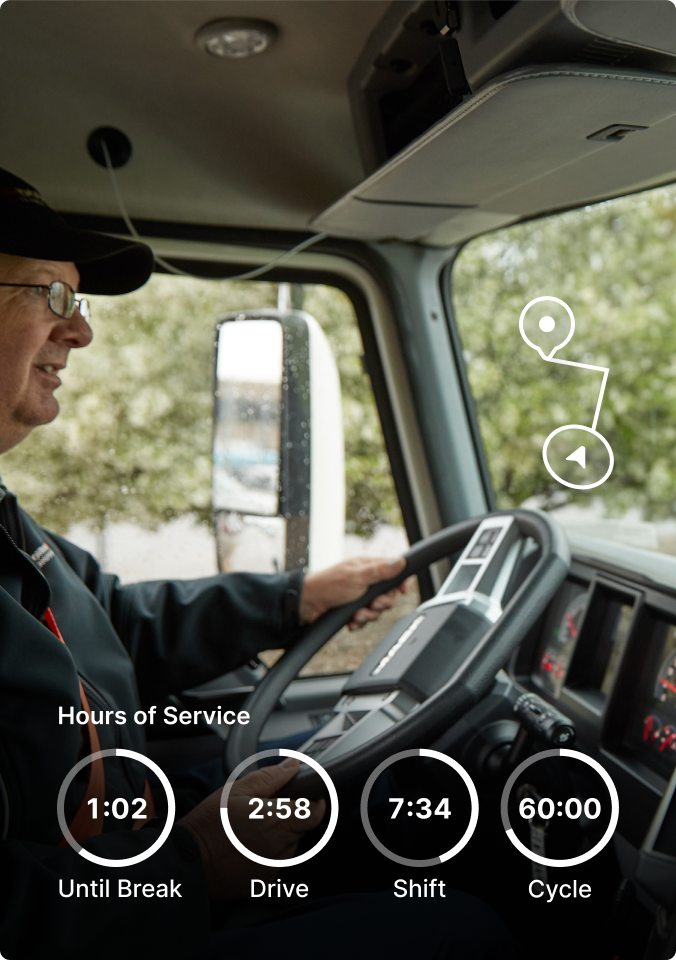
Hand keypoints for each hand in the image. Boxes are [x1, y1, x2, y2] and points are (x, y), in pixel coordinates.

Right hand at [178, 758, 324, 899]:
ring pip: (289, 847)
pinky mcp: (264, 883)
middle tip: (267, 811)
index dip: (315, 803)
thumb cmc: (209, 825)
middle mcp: (280, 848)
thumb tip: (293, 766)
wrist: (187, 863)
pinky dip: (268, 855)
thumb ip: (271, 777)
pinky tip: (246, 847)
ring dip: (279, 837)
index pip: (315, 813)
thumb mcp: (237, 790)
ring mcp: (273, 869)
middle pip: (301, 829)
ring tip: (252, 830)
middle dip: (291, 817)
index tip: (309, 797)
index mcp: (277, 821)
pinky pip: (276, 864)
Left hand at [299, 556, 406, 629]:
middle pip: (387, 594)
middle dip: (382, 603)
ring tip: (357, 614)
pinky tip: (351, 621)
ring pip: (377, 609)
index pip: (392, 571)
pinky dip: (359, 622)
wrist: (306, 606)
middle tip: (374, 604)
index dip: (400, 582)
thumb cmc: (327, 585)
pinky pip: (365, 619)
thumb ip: (380, 571)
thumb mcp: (357, 577)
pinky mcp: (352, 610)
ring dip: (368, 615)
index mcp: (367, 567)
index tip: (403, 590)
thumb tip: (400, 561)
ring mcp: (358, 596)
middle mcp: (364, 581)